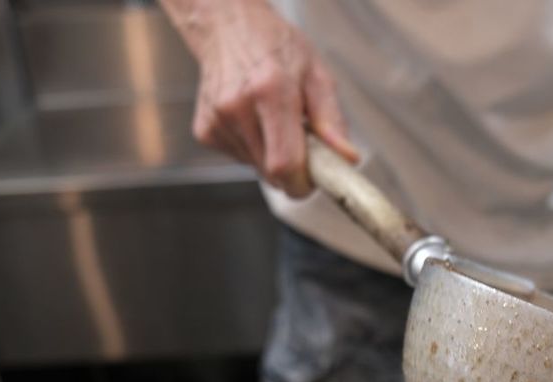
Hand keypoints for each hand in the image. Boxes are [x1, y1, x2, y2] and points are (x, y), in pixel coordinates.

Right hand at [188, 1, 357, 197]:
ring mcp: (217, 120)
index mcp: (270, 91)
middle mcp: (238, 108)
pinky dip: (254, 148)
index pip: (284, 164)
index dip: (303, 183)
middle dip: (293, 169)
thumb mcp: (316, 74)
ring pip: (256, 168)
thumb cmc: (277, 48)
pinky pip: (240, 159)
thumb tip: (347, 158)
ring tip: (274, 121)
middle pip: (271, 173)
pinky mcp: (205, 131)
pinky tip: (254, 120)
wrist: (228, 28)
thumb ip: (332, 120)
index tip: (315, 178)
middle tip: (301, 142)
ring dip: (272, 156)